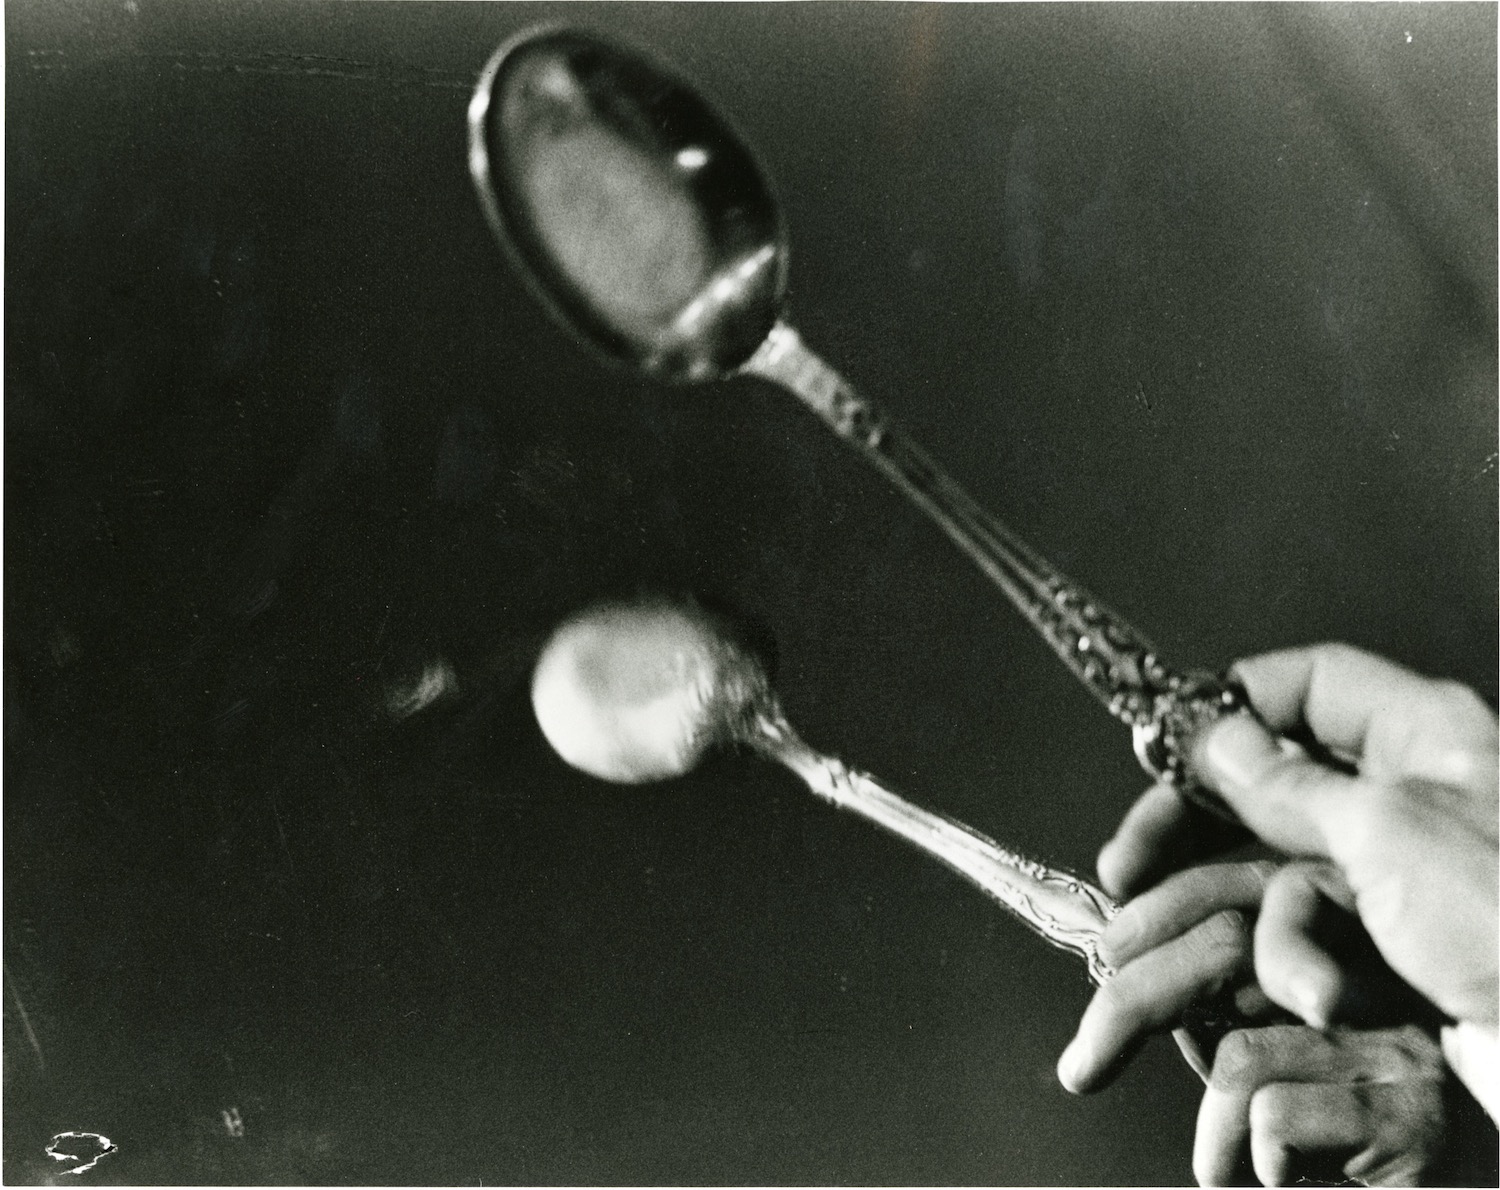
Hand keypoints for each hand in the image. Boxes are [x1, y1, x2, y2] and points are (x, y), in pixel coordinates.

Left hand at [1056, 858, 1466, 1186]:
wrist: (1455, 1183)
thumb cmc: (1352, 1131)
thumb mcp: (1284, 1041)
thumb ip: (1227, 995)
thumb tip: (1123, 960)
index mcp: (1351, 937)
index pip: (1242, 885)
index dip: (1161, 906)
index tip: (1107, 949)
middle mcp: (1387, 975)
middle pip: (1224, 947)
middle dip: (1128, 1008)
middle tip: (1079, 1073)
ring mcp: (1406, 1043)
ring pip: (1239, 1056)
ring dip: (1212, 1133)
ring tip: (1235, 1171)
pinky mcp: (1419, 1118)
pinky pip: (1275, 1120)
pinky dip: (1253, 1167)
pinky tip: (1289, 1185)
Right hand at [1101, 643, 1497, 1032]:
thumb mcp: (1384, 831)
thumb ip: (1284, 780)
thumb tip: (1214, 734)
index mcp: (1426, 733)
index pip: (1308, 683)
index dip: (1232, 704)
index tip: (1165, 743)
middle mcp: (1409, 791)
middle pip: (1274, 780)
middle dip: (1202, 827)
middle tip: (1129, 861)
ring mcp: (1400, 871)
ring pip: (1282, 871)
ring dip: (1273, 925)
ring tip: (1290, 969)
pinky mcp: (1392, 941)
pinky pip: (1312, 936)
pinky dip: (1308, 966)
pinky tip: (1325, 996)